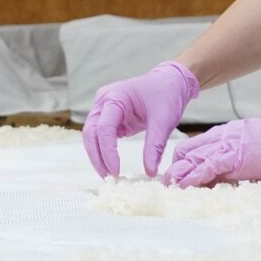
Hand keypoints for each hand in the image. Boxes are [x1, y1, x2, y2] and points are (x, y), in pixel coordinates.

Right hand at [82, 60, 202, 178]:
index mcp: (116, 96)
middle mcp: (104, 101)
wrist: (170, 82)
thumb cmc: (167, 96)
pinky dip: (104, 151)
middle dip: (97, 157)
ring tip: (108, 175)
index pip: (104, 128)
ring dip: (97, 156)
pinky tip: (110, 165)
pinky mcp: (108, 117)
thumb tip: (150, 172)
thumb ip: (155, 147)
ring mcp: (104, 108)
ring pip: (92, 135)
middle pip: (91, 132)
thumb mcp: (164, 122)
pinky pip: (100, 136)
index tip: (116, 171)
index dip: (107, 152)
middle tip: (108, 178)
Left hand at [162, 99, 260, 188]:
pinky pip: (210, 166)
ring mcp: (228, 145)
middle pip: (189, 150)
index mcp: (225, 133)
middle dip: (175, 168)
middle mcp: (222, 137)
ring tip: (168, 187)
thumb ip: (233, 156)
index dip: (181, 160)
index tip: (174, 173)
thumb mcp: (249, 145)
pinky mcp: (236, 156)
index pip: (194, 145)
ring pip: (196, 158)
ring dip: (180, 174)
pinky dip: (196, 176)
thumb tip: (221, 173)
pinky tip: (186, 185)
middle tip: (164, 183)